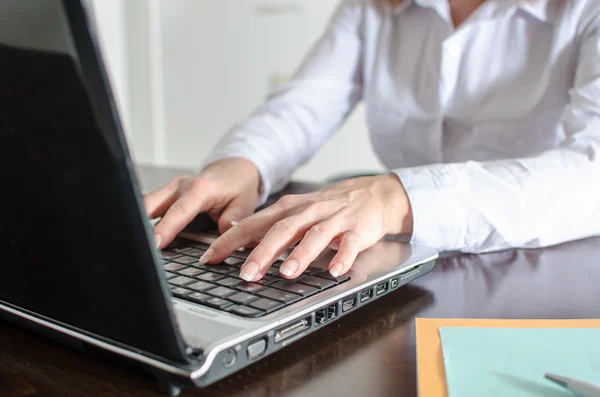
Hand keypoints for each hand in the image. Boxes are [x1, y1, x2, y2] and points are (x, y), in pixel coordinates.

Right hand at [144, 158, 259, 248]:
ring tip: (138, 243)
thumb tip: (221, 243)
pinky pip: (150, 206)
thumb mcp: (243, 206)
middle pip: (151, 204)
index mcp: (201, 189)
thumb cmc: (239, 186)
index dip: (166, 228)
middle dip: (140, 224)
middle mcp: (181, 186)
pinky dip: (143, 219)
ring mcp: (171, 189)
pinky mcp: (166, 194)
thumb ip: (230, 224)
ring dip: (139, 222)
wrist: (234, 169)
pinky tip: (143, 235)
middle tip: (139, 246)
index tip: (155, 243)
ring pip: (146, 204)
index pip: (179, 211)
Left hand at [201, 174, 412, 280]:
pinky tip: (335, 271)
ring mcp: (335, 220)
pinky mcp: (358, 230)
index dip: (231, 240)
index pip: (254, 223)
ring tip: (287, 272)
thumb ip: (270, 225)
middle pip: (282, 230)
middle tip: (246, 274)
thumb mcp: (297, 211)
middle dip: (262, 252)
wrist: (374, 194)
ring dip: (300, 254)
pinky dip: (343, 257)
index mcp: (289, 208)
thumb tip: (237, 238)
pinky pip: (350, 244)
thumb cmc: (330, 207)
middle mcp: (309, 212)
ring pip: (314, 236)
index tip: (211, 257)